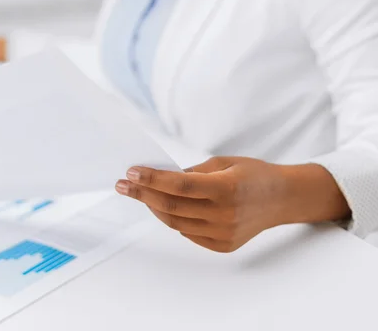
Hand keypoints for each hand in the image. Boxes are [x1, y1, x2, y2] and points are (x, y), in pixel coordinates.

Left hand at [115, 157, 350, 252]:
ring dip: (154, 207)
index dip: (152, 179)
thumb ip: (193, 172)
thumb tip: (161, 178)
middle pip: (172, 206)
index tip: (131, 173)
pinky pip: (188, 233)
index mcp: (226, 188)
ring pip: (175, 223)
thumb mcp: (224, 162)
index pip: (179, 185)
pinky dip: (173, 220)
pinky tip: (165, 207)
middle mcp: (225, 214)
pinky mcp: (223, 245)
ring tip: (141, 194)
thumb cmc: (254, 174)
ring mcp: (224, 233)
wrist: (283, 199)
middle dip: (143, 194)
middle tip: (124, 185)